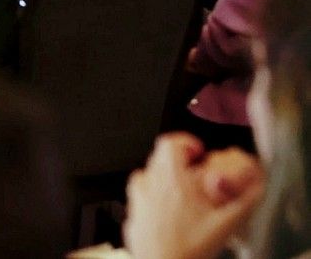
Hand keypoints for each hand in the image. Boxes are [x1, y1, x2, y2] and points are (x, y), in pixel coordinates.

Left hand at [123, 133, 263, 258]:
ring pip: (147, 176)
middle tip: (195, 176)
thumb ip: (244, 202)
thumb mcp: (225, 225)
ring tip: (183, 196)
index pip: (169, 143)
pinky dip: (153, 198)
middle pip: (159, 158)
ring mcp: (137, 200)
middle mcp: (149, 185)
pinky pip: (140, 197)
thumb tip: (257, 187)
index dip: (185, 142)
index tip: (197, 151)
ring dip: (164, 179)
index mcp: (171, 180)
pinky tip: (169, 215)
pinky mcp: (132, 216)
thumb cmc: (188, 250)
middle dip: (179, 162)